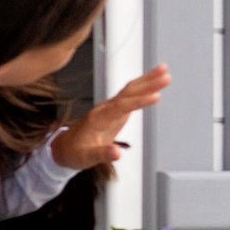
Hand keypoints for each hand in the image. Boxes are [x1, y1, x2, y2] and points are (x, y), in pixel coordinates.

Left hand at [52, 64, 170, 170]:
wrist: (64, 147)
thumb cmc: (74, 152)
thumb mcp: (85, 158)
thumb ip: (101, 154)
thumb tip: (117, 153)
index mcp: (98, 118)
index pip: (122, 106)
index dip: (139, 101)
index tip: (155, 96)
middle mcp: (104, 109)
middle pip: (128, 92)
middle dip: (147, 83)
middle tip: (165, 76)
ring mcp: (109, 107)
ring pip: (129, 90)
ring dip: (146, 80)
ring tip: (164, 71)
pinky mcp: (115, 109)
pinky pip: (130, 94)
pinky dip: (142, 86)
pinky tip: (153, 81)